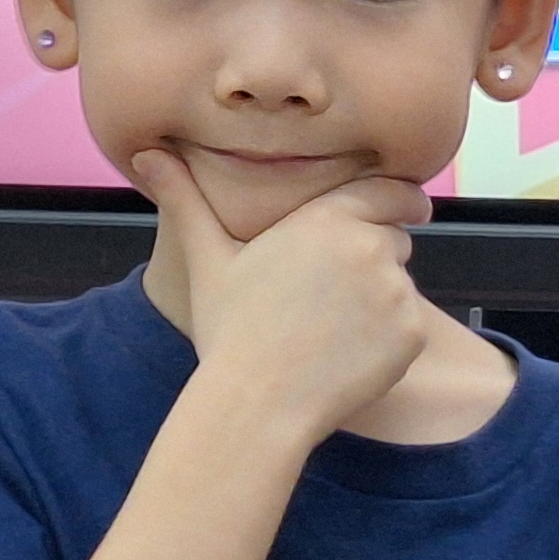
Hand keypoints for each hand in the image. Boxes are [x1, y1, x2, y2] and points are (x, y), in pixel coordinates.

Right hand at [142, 150, 432, 443]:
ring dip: (381, 299)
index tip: (406, 208)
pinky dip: (390, 339)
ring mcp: (397, 292)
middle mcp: (371, 247)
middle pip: (393, 240)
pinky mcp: (413, 334)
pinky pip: (412, 327)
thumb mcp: (207, 260)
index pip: (389, 192)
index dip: (397, 200)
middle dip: (374, 257)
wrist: (258, 404)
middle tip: (329, 295)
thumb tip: (145, 155)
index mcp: (328, 219)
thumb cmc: (231, 331)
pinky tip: (347, 354)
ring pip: (402, 285)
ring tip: (331, 328)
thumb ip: (186, 201)